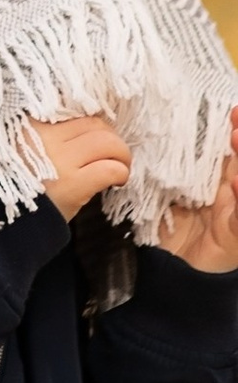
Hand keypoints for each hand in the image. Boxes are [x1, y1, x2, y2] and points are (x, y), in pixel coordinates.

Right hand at [20, 111, 132, 222]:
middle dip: (111, 137)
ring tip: (120, 166)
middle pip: (94, 124)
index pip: (73, 112)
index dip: (90, 125)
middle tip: (112, 154)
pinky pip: (110, 169)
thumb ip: (41, 135)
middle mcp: (45, 137)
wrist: (3, 220)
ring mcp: (59, 160)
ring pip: (108, 143)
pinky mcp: (73, 185)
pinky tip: (118, 181)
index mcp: (31, 125)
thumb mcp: (19, 149)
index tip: (95, 137)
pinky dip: (121, 173)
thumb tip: (82, 131)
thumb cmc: (15, 186)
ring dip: (121, 154)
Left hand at [158, 112, 237, 272]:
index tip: (231, 109)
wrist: (175, 273)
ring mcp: (237, 212)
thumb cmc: (171, 230)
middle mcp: (233, 192)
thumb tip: (153, 135)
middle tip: (236, 117)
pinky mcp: (236, 234)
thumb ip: (168, 169)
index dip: (234, 128)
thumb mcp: (167, 193)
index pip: (230, 148)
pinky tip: (237, 182)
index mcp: (218, 179)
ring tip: (236, 137)